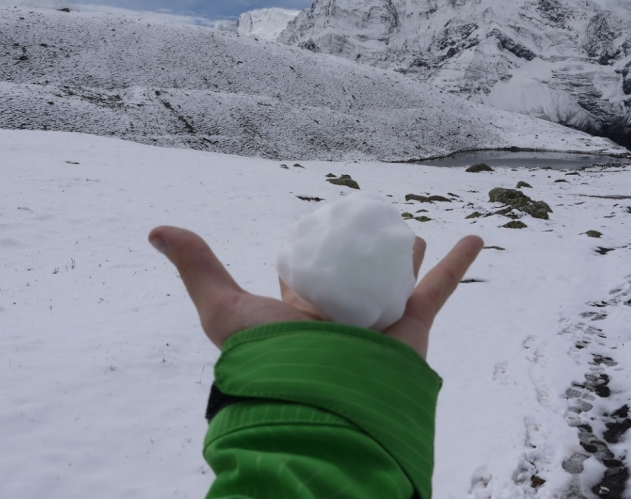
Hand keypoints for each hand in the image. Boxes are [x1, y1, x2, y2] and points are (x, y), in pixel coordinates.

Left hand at [148, 226, 483, 357]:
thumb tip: (155, 229)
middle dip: (364, 252)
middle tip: (368, 227)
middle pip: (358, 273)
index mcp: (303, 312)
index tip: (317, 231)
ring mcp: (380, 318)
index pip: (309, 275)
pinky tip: (475, 238)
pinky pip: (440, 289)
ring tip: (409, 232)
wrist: (320, 401)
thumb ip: (197, 267)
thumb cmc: (268, 358)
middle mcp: (342, 316)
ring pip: (398, 277)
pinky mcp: (412, 325)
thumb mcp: (225, 308)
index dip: (311, 253)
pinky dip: (459, 264)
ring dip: (407, 255)